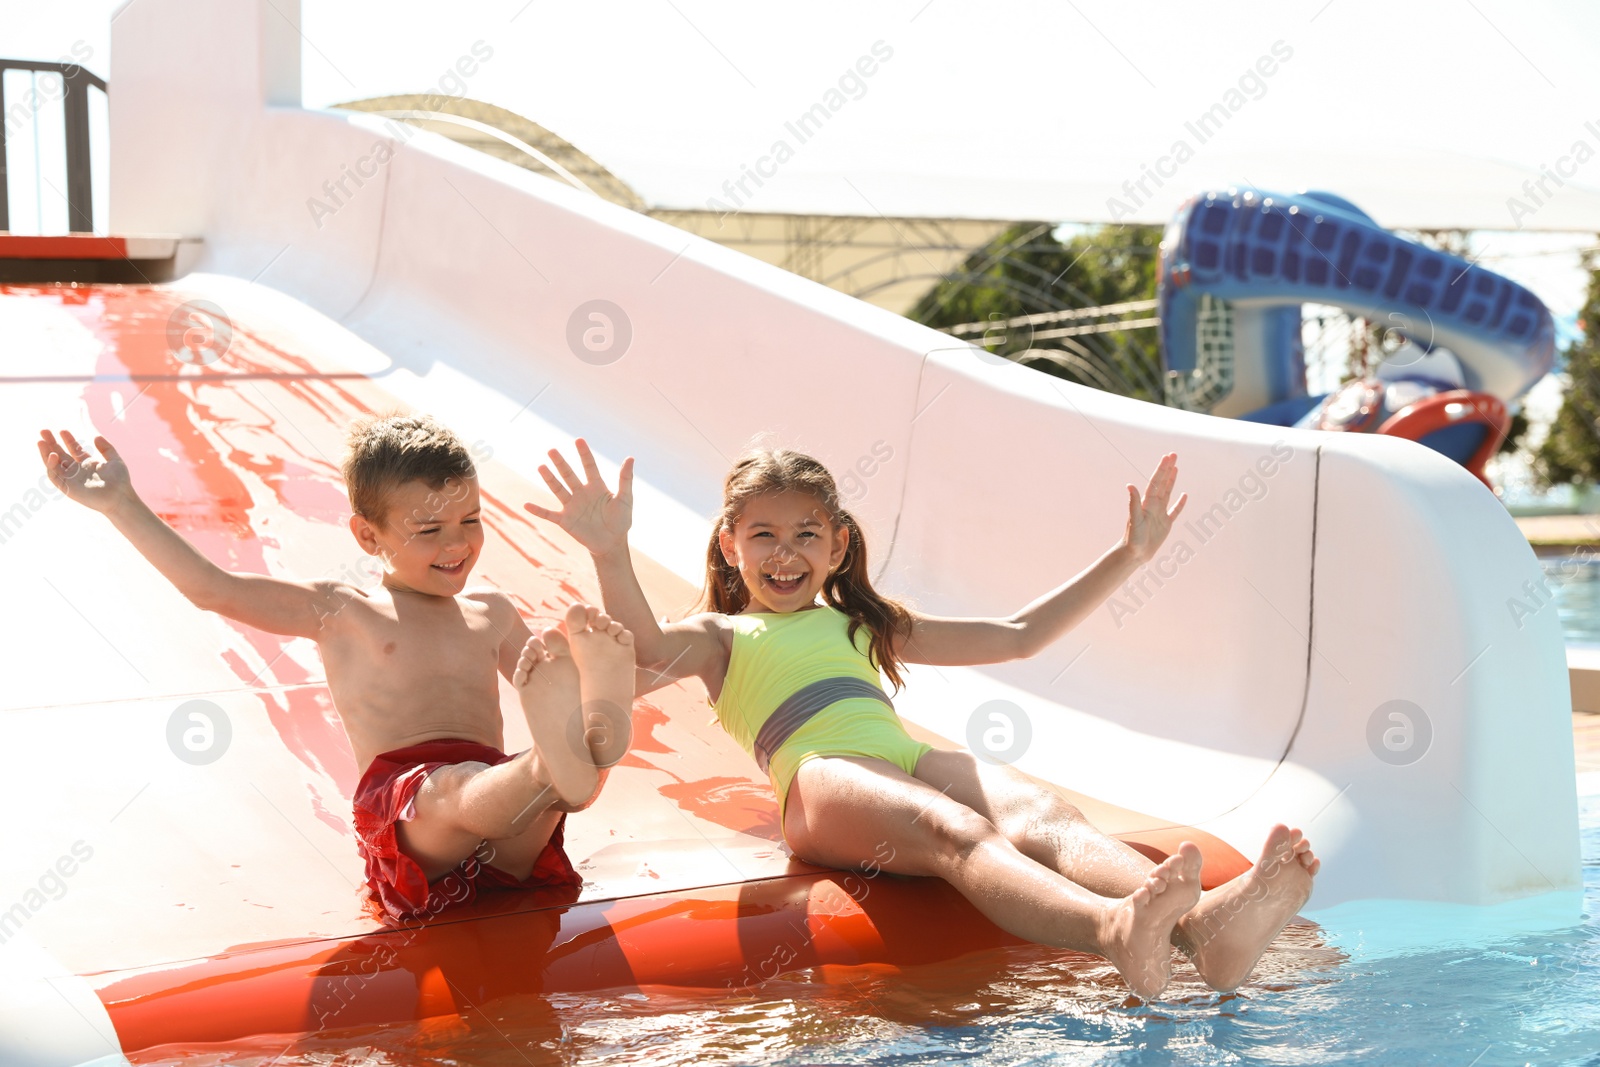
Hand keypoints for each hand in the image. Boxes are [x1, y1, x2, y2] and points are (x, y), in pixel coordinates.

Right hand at [37, 429, 136, 514]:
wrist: (120, 497)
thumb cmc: (120, 481)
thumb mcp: (115, 460)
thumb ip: (106, 448)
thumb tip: (96, 436)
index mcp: (87, 464)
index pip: (73, 449)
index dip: (68, 440)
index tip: (62, 430)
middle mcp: (77, 471)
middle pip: (60, 455)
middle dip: (51, 443)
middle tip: (43, 431)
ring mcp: (71, 479)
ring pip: (53, 464)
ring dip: (46, 453)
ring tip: (41, 441)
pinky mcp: (67, 488)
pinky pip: (55, 476)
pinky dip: (51, 466)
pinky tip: (52, 455)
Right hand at [524, 438, 632, 555]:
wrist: (612, 543)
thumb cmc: (621, 520)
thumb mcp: (625, 499)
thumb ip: (625, 479)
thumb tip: (630, 457)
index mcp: (596, 486)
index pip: (589, 466)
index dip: (584, 454)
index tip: (578, 440)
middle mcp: (581, 493)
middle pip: (569, 475)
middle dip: (561, 463)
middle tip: (552, 450)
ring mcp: (572, 506)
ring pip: (558, 489)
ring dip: (550, 479)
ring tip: (541, 467)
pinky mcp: (565, 521)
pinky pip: (549, 514)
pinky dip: (538, 511)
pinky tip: (526, 505)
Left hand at [1123, 452, 1185, 563]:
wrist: (1134, 553)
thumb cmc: (1133, 537)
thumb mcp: (1134, 519)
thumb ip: (1133, 502)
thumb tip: (1129, 485)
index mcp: (1147, 503)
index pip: (1156, 482)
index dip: (1162, 469)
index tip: (1167, 457)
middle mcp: (1153, 505)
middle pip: (1162, 483)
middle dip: (1167, 469)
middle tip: (1173, 455)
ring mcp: (1160, 514)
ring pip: (1167, 493)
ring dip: (1171, 480)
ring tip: (1175, 468)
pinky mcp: (1166, 524)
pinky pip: (1174, 511)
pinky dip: (1180, 503)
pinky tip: (1184, 495)